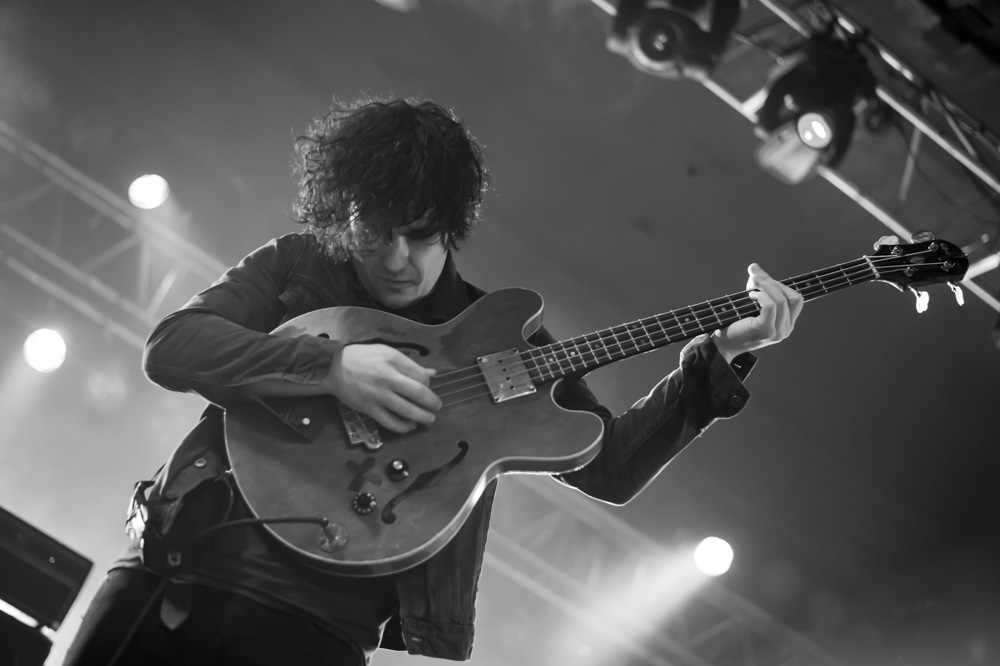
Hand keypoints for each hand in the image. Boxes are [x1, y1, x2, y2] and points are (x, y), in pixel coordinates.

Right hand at [322, 344, 441, 432]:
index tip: (428, 386)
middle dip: (432, 402)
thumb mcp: (387, 353)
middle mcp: (387, 378)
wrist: (333, 367)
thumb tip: (432, 373)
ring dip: (422, 417)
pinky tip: (410, 425)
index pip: (420, 376)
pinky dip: (403, 426)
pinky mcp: (369, 409)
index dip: (429, 383)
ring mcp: (378, 395)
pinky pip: (390, 422)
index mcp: (393, 361)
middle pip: (418, 393)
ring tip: (429, 419)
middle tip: (437, 406)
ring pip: (406, 410)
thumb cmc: (362, 357)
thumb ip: (410, 364)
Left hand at [713, 263, 802, 361]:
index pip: (796, 299)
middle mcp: (786, 330)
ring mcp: (778, 332)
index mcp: (787, 324)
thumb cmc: (737, 323)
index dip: (781, 286)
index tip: (763, 280)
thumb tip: (754, 267)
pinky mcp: (766, 331)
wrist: (724, 343)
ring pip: (781, 299)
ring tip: (751, 286)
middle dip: (772, 283)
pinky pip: (771, 305)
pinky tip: (750, 297)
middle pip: (790, 297)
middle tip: (754, 278)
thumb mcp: (752, 302)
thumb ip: (758, 286)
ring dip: (765, 286)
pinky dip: (761, 296)